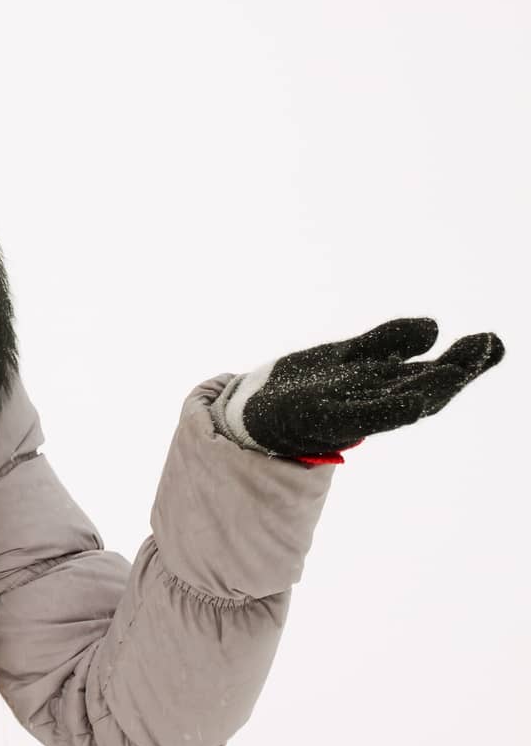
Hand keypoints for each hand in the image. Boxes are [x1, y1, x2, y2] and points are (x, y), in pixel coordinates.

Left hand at [210, 317, 504, 463]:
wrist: (253, 410)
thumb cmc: (306, 385)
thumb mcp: (349, 355)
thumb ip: (387, 342)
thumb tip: (433, 328)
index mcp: (383, 388)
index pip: (432, 375)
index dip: (465, 361)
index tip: (492, 342)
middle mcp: (372, 402)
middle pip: (424, 389)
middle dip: (457, 371)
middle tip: (489, 347)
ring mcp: (348, 411)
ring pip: (397, 403)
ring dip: (430, 390)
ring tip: (459, 371)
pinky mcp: (319, 417)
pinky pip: (357, 417)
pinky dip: (386, 412)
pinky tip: (413, 405)